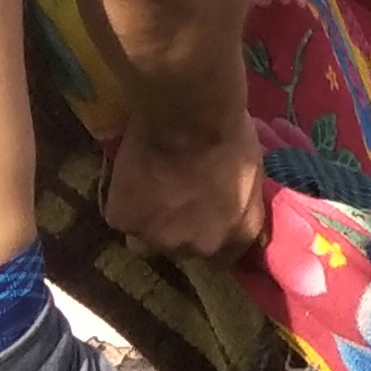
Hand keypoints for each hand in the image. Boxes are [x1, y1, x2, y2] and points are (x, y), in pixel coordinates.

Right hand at [106, 113, 269, 258]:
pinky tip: (128, 176)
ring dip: (147, 224)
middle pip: (184, 250)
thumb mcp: (250, 172)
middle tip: (171, 199)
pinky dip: (122, 201)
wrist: (189, 116)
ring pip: (146, 243)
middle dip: (178, 230)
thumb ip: (236, 201)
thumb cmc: (230, 132)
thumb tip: (226, 202)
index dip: (210, 235)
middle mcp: (203, 246)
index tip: (201, 219)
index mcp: (240, 233)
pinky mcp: (126, 223)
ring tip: (146, 192)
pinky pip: (120, 218)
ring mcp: (162, 239)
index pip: (226, 255)